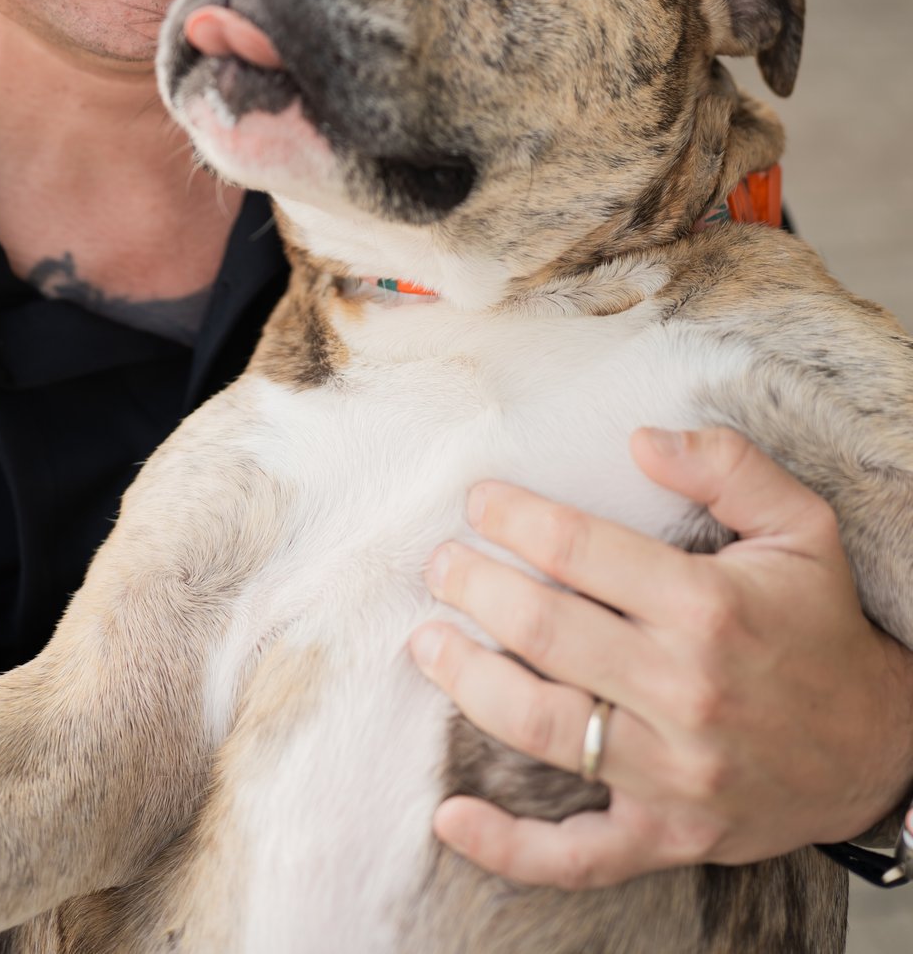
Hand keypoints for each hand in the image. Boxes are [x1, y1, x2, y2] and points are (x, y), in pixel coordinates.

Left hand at [409, 426, 912, 888]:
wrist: (881, 746)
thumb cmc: (822, 625)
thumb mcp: (801, 525)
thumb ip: (727, 466)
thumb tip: (641, 439)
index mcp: (707, 607)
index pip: (580, 549)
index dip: (515, 518)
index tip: (478, 502)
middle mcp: (684, 691)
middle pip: (544, 630)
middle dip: (474, 588)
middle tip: (440, 565)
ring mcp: (673, 773)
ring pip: (541, 727)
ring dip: (467, 681)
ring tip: (428, 642)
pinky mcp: (668, 835)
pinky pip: (576, 855)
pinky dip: (507, 845)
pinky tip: (450, 815)